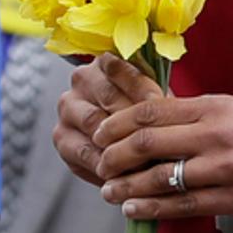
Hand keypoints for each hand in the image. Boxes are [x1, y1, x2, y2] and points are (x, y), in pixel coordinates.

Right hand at [54, 54, 161, 187]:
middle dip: (133, 117)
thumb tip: (170, 108)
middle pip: (108, 95)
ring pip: (94, 121)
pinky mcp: (62, 137)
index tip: (158, 102)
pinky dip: (105, 162)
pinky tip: (124, 170)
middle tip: (153, 134)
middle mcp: (82, 79)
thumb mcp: (154, 102)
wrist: (122, 142)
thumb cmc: (144, 116)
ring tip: (142, 155)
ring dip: (118, 141)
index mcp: (106, 62)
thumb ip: (157, 99)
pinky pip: (83, 150)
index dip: (141, 85)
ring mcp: (68, 108)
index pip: (119, 67)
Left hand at [92, 94, 232, 224]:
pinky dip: (153, 208)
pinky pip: (184, 206)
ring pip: (162, 177)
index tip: (98, 134)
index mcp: (217, 106)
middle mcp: (219, 133)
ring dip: (127, 187)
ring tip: (109, 193)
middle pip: (148, 142)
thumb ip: (201, 117)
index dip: (116, 124)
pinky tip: (135, 210)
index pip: (152, 110)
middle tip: (98, 166)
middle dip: (113, 156)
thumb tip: (156, 123)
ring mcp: (228, 167)